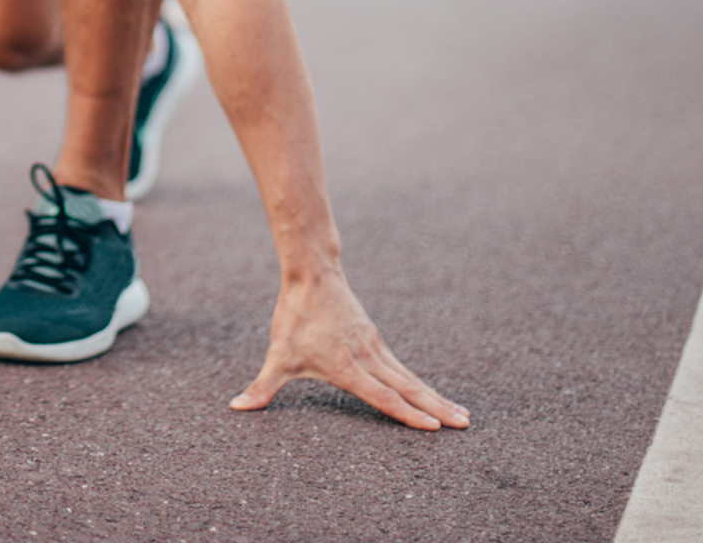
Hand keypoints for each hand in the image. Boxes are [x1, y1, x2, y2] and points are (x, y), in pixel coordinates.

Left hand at [230, 270, 468, 430]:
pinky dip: (420, 383)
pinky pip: (402, 367)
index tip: (434, 428)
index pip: (382, 396)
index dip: (407, 414)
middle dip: (437, 409)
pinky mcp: (375, 339)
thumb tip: (237, 407)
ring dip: (436, 397)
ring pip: (410, 378)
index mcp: (346, 366)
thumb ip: (262, 386)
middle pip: (407, 388)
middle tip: (465, 425)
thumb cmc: (294, 317)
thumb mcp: (277, 355)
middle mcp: (367, 358)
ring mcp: (375, 347)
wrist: (312, 274)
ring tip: (462, 415)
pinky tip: (432, 394)